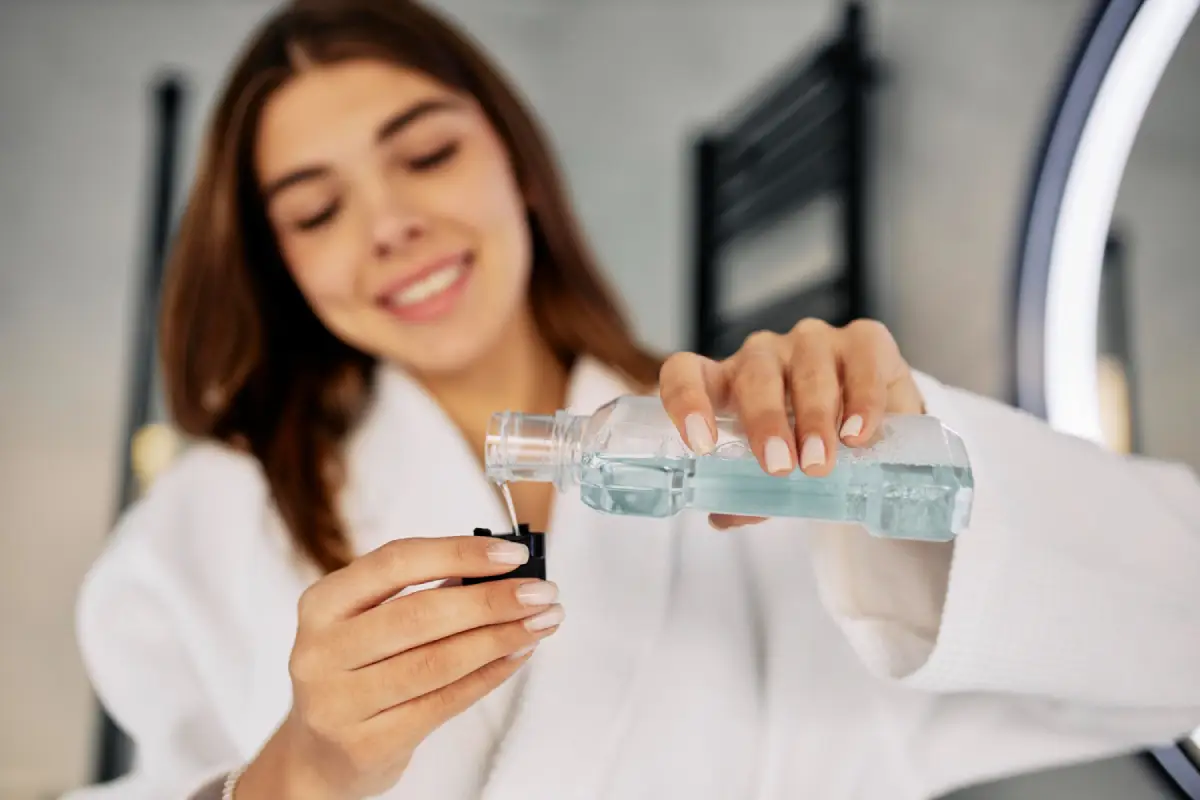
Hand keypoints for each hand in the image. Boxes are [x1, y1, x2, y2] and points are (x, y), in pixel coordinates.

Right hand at [236, 537, 563, 799]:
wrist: (318, 754)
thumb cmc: (357, 670)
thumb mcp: (367, 621)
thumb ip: (421, 591)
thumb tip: (501, 570)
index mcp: (322, 603)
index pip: (396, 562)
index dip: (459, 553)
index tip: (513, 554)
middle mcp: (321, 651)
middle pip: (420, 614)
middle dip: (491, 600)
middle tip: (541, 592)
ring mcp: (339, 702)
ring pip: (437, 662)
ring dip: (500, 638)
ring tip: (541, 622)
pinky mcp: (366, 744)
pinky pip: (444, 703)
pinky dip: (489, 675)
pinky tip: (517, 655)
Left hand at [658, 318, 924, 528]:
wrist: (872, 433)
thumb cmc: (805, 448)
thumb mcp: (774, 473)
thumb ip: (749, 492)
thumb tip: (724, 516)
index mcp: (727, 382)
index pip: (685, 372)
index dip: (686, 400)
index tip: (700, 444)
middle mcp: (765, 355)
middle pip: (754, 375)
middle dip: (765, 421)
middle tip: (778, 467)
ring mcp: (813, 343)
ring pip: (808, 369)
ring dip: (813, 417)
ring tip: (818, 462)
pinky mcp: (864, 341)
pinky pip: (862, 362)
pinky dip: (861, 399)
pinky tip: (857, 433)